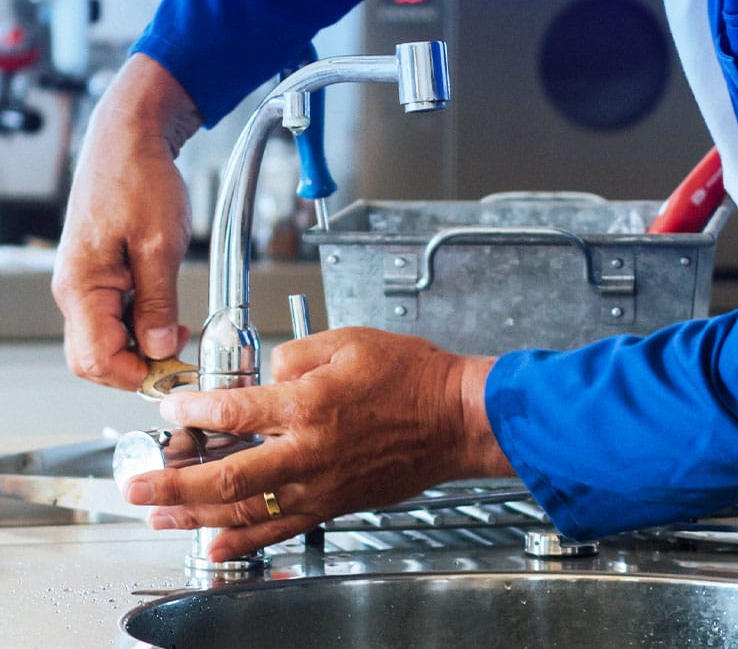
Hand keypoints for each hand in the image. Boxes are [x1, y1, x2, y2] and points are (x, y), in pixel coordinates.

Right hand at [52, 54, 200, 388]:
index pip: (95, 360)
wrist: (130, 138)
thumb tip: (159, 347)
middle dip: (137, 366)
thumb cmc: (138, 178)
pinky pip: (115, 315)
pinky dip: (141, 325)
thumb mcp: (160, 244)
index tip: (174, 373)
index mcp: (82, 286)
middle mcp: (76, 290)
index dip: (136, 376)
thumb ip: (158, 302)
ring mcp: (88, 283)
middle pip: (95, 357)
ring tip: (179, 334)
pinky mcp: (102, 273)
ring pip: (107, 338)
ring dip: (142, 346)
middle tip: (179, 359)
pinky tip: (168, 317)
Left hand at [123, 327, 512, 560]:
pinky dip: (243, 543)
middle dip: (172, 483)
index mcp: (310, 403)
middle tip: (136, 486)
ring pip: (245, 511)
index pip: (234, 409)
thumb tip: (266, 373)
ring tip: (159, 517)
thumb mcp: (350, 340)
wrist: (452, 417)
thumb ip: (297, 354)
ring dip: (195, 517)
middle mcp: (309, 451)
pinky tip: (215, 546)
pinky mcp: (333, 503)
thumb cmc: (410, 376)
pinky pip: (280, 530)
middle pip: (225, 477)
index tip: (171, 407)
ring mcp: (320, 484)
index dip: (193, 408)